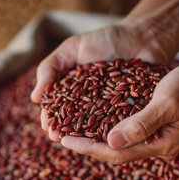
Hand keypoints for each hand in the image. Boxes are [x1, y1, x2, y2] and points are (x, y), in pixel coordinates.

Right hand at [31, 19, 173, 140]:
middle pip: (74, 120)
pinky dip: (112, 131)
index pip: (58, 107)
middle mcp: (90, 102)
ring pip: (95, 127)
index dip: (51, 117)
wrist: (144, 36)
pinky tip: (106, 139)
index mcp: (74, 90)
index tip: (47, 126)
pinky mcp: (130, 112)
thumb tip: (34, 97)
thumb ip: (51, 67)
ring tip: (78, 143)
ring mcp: (110, 109)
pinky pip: (119, 124)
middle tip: (58, 138)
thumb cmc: (106, 39)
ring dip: (84, 137)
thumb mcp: (73, 48)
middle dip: (64, 130)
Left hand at [61, 56, 178, 163]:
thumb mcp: (168, 101)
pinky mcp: (159, 126)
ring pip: (121, 143)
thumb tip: (111, 142)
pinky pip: (129, 131)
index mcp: (162, 144)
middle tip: (61, 136)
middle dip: (88, 145)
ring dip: (97, 138)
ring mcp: (160, 137)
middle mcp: (159, 146)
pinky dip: (110, 127)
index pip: (117, 152)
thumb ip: (142, 123)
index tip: (64, 139)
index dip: (89, 147)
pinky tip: (96, 119)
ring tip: (73, 129)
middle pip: (116, 151)